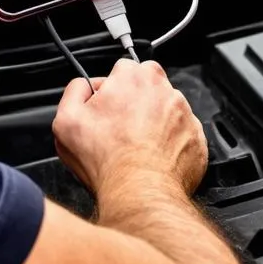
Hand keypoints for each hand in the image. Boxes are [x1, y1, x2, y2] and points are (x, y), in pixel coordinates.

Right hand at [52, 59, 207, 197]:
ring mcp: (184, 114)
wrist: (139, 192)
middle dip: (134, 103)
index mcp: (134, 76)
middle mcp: (164, 89)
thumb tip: (83, 86)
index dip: (110, 91)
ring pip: (165, 111)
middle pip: (146, 89)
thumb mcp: (66, 119)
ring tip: (136, 148)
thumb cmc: (106, 158)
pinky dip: (169, 145)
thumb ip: (74, 90)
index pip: (122, 71)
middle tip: (120, 130)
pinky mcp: (197, 139)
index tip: (105, 110)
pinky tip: (152, 159)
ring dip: (153, 124)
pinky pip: (181, 136)